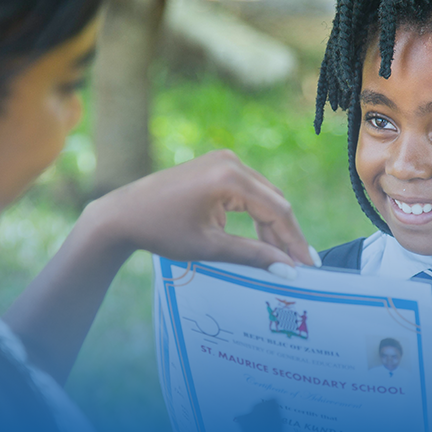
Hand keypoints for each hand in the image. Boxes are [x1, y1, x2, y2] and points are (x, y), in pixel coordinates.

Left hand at [82, 150, 316, 274]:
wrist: (123, 214)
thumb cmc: (160, 230)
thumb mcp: (209, 246)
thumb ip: (252, 255)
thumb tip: (287, 270)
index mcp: (229, 177)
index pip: (277, 210)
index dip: (294, 241)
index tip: (308, 267)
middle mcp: (230, 161)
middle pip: (274, 201)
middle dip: (286, 235)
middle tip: (300, 267)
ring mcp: (223, 160)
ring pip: (263, 196)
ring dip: (272, 226)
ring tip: (283, 258)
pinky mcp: (216, 166)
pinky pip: (248, 191)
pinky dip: (257, 215)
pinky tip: (263, 240)